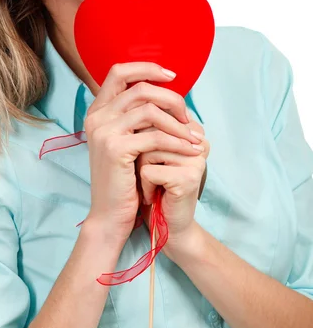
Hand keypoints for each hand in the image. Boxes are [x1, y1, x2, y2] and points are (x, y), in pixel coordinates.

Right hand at [83, 62, 204, 247]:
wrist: (110, 214)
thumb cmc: (124, 178)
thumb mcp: (126, 141)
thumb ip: (135, 116)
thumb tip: (165, 94)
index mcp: (97, 110)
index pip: (119, 71)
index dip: (147, 68)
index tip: (172, 76)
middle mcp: (97, 117)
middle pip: (140, 88)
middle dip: (171, 98)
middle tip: (188, 116)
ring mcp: (103, 132)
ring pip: (150, 110)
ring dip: (178, 123)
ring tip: (193, 136)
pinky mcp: (115, 149)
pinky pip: (155, 136)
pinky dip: (177, 142)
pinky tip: (189, 149)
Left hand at [136, 109, 209, 257]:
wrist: (165, 224)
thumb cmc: (154, 182)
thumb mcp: (149, 147)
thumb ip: (147, 123)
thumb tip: (128, 102)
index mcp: (192, 128)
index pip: (155, 113)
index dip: (142, 136)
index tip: (148, 155)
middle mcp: (198, 139)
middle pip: (150, 129)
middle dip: (140, 151)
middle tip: (148, 170)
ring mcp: (195, 158)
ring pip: (148, 149)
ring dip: (141, 169)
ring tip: (152, 182)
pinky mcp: (188, 177)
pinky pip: (149, 171)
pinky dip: (145, 185)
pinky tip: (153, 195)